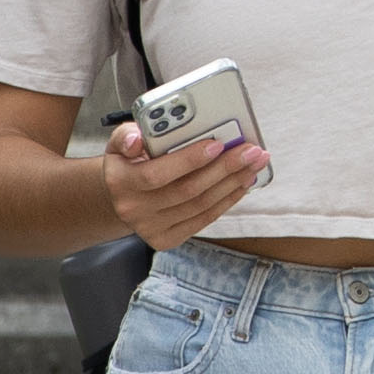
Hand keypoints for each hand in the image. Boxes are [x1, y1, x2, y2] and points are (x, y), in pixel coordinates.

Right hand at [93, 119, 267, 252]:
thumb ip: (127, 135)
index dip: (189, 160)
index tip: (217, 144)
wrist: (120, 197)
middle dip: (224, 169)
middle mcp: (134, 209)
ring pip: (200, 206)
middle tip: (251, 151)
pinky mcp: (167, 238)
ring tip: (253, 164)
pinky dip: (227, 200)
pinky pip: (204, 219)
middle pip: (187, 190)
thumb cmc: (128, 162)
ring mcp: (151, 228)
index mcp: (121, 181)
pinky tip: (242, 183)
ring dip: (232, 183)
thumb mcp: (120, 142)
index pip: (157, 174)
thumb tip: (137, 140)